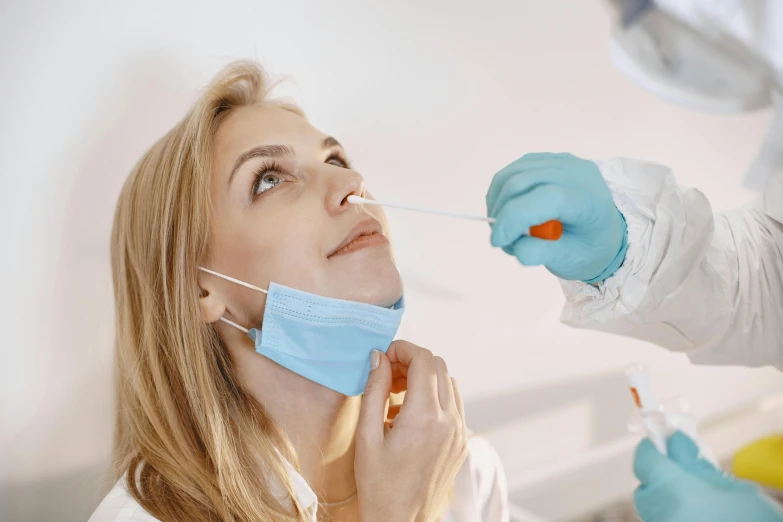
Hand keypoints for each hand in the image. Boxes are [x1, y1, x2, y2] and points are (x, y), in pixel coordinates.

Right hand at [355, 341, 467, 521]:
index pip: (424, 360)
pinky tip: (410, 414)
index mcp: (424, 418)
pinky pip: (453, 404)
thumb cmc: (378, 485)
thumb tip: (379, 358)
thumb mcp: (366, 436)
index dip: (402, 349)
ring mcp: (459, 433)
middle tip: (387, 374)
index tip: (384, 357)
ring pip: (449, 382)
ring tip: (396, 394)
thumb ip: (374, 391)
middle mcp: (449, 421)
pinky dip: (434, 397)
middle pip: (439, 366)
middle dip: (412, 361)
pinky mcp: (461, 443)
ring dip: (424, 378)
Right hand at [486, 152, 627, 281]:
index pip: (546, 197)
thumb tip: (515, 244)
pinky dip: (502, 192)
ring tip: (504, 227)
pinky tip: (508, 211)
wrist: (602, 231)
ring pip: (511, 174)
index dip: (514, 218)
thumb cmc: (587, 248)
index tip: (498, 242)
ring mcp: (562, 161)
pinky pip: (513, 170)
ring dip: (498, 203)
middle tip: (501, 240)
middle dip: (501, 214)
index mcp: (589, 200)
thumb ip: (542, 254)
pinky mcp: (547, 159)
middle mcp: (577, 173)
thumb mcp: (570, 260)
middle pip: (521, 182)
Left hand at [634, 431, 782, 521]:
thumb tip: (676, 443)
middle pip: (645, 488)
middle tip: (689, 473)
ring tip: (701, 500)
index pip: (645, 461)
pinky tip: (701, 516)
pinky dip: (676, 515)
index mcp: (676, 495)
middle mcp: (662, 517)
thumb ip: (700, 467)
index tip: (667, 440)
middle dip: (662, 476)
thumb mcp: (738, 492)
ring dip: (669, 498)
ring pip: (654, 509)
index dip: (654, 448)